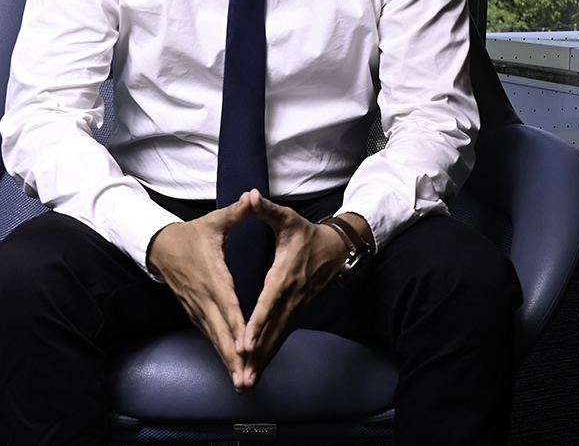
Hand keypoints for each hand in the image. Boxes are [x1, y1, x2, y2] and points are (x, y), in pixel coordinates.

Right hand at [146, 193, 253, 388]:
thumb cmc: (191, 234)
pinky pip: (209, 335)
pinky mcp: (194, 313)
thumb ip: (236, 213)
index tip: (246, 345)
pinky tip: (231, 368)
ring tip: (241, 383)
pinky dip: (220, 353)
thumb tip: (253, 196)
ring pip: (214, 338)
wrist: (160, 247)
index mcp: (212, 275)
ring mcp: (197, 308)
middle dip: (232, 356)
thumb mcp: (214, 221)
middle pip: (220, 331)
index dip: (236, 324)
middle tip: (245, 379)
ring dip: (226, 361)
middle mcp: (204, 296)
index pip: (227, 303)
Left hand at [235, 192, 371, 389]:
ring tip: (245, 383)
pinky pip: (281, 339)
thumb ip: (267, 210)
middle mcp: (291, 299)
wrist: (337, 250)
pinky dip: (270, 357)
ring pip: (277, 340)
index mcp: (284, 276)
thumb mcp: (288, 218)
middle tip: (241, 377)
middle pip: (272, 332)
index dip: (257, 323)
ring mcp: (296, 310)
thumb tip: (251, 195)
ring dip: (263, 362)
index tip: (245, 342)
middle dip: (257, 355)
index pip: (269, 303)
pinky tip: (257, 372)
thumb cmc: (307, 234)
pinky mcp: (297, 316)